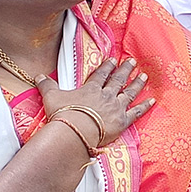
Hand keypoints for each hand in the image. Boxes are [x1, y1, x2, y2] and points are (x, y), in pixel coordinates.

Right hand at [36, 57, 154, 148]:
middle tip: (132, 61)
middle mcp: (106, 96)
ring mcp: (116, 108)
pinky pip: (136, 113)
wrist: (75, 131)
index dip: (107, 66)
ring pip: (129, 93)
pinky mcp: (123, 121)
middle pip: (117, 80)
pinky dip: (145, 107)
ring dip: (137, 84)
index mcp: (91, 89)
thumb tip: (38, 75)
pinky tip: (152, 101)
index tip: (114, 59)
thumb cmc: (63, 114)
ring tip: (143, 76)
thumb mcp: (51, 97)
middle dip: (125, 70)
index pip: (101, 75)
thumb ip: (46, 85)